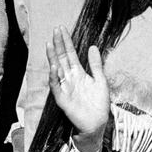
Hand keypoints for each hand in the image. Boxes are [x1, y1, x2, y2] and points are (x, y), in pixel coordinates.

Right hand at [47, 26, 109, 141]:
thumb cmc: (98, 102)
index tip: (62, 29)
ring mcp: (65, 88)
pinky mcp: (62, 99)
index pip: (70, 54)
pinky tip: (54, 67)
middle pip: (62, 58)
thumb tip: (92, 46)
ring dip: (53, 58)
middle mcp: (69, 78)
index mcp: (78, 73)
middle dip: (59, 44)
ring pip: (56, 70)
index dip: (66, 42)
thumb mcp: (100, 79)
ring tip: (50, 44)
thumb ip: (96, 64)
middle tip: (56, 29)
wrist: (97, 122)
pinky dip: (54, 77)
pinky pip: (56, 87)